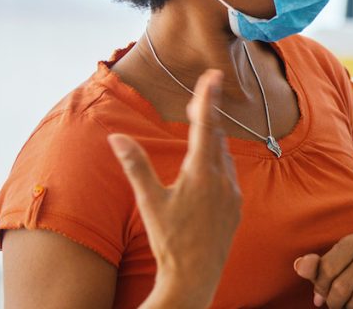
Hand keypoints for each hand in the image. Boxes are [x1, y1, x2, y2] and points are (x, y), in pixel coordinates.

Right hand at [108, 69, 242, 308]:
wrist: (195, 277)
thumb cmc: (169, 241)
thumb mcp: (149, 202)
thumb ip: (135, 166)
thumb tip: (116, 138)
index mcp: (201, 173)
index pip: (206, 125)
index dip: (208, 98)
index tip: (214, 75)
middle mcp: (223, 179)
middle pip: (216, 137)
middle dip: (206, 116)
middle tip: (198, 98)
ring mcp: (233, 193)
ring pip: (224, 156)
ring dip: (212, 140)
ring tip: (201, 127)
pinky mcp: (236, 207)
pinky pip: (229, 175)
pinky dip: (218, 163)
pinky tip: (208, 166)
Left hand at [294, 232, 352, 307]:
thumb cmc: (351, 281)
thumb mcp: (330, 274)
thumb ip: (314, 268)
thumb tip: (300, 265)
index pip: (327, 269)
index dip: (321, 289)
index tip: (324, 294)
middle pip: (342, 286)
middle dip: (335, 303)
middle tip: (338, 306)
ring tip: (351, 308)